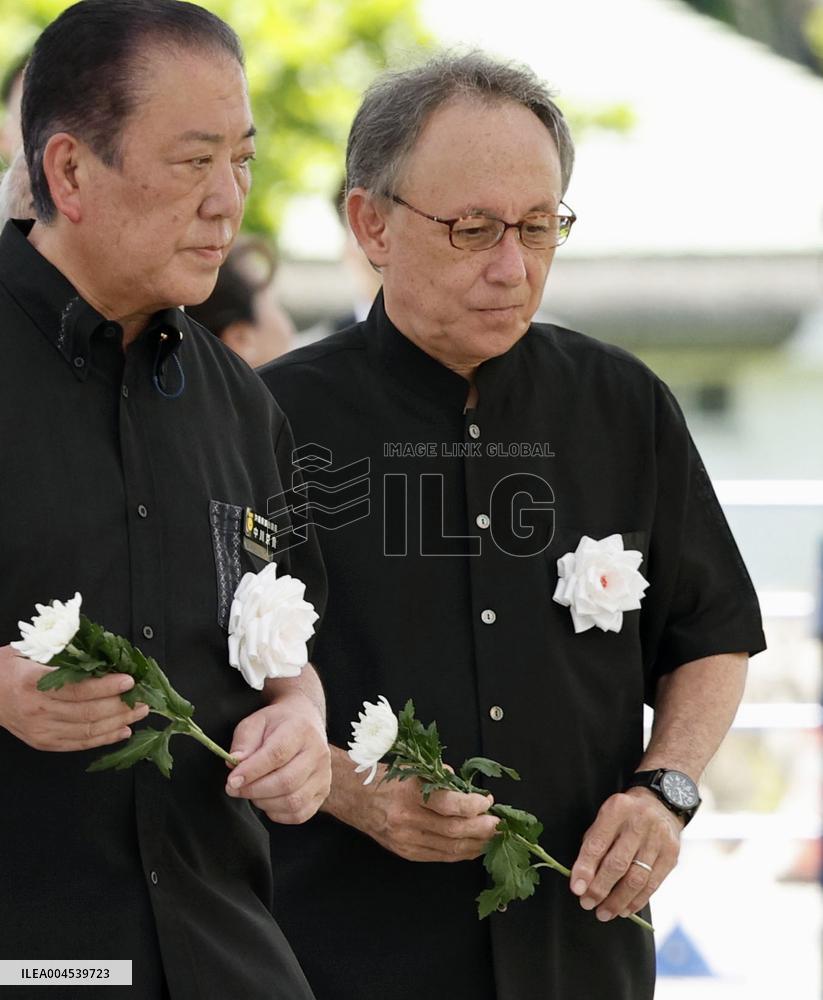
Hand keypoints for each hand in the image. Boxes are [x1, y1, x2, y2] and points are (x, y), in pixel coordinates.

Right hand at [0, 643, 148, 750]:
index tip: (129, 680)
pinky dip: (103, 738)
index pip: (77, 689)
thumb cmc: (6, 669)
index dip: (106, 687)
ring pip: (87, 731)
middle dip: (120, 706)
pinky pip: (79, 743)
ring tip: (138, 713)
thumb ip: (64, 655)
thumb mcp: (30, 652)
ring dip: (118, 723)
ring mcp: (40, 730)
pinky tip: (122, 731)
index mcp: (32, 684)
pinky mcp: (43, 742)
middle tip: (143, 698)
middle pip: (87, 713)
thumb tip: (102, 655)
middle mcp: (37, 710)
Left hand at [225, 690, 330, 823]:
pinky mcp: (323, 791)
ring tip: (252, 792)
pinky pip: (299, 814)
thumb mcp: (256, 722)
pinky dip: (278, 814)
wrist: (305, 721)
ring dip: (264, 803)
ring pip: (293, 801)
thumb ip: (244, 741)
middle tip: (234, 789)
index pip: (277, 755)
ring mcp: (324, 774)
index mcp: (301, 730)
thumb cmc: (277, 724)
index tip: (231, 781)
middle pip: (286, 782)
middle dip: (254, 790)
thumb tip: (235, 763)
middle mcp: (318, 753)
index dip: (252, 772)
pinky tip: (267, 801)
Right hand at [333, 753, 498, 861]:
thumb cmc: (385, 779)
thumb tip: (465, 788)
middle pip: (455, 831)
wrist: (355, 798)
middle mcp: (407, 820)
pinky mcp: (407, 853)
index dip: (474, 806)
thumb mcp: (413, 768)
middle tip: (497, 823)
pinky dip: (461, 853)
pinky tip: (473, 847)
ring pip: (451, 849)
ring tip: (491, 836)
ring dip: (476, 844)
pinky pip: (440, 857)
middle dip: (482, 828)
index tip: (487, 801)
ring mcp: (407, 840)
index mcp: (409, 794)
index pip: (450, 805)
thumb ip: (440, 777)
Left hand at [569, 788, 682, 920]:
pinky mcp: (671, 855)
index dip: (585, 868)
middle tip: (588, 904)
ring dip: (618, 900)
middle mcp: (639, 823)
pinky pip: (653, 884)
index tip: (577, 888)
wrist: (661, 803)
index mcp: (617, 809)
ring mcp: (658, 840)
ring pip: (637, 878)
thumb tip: (582, 878)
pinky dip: (637, 900)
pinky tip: (625, 909)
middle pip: (618, 864)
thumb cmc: (625, 814)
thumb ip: (595, 842)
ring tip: (604, 912)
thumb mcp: (607, 816)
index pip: (598, 843)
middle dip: (600, 888)